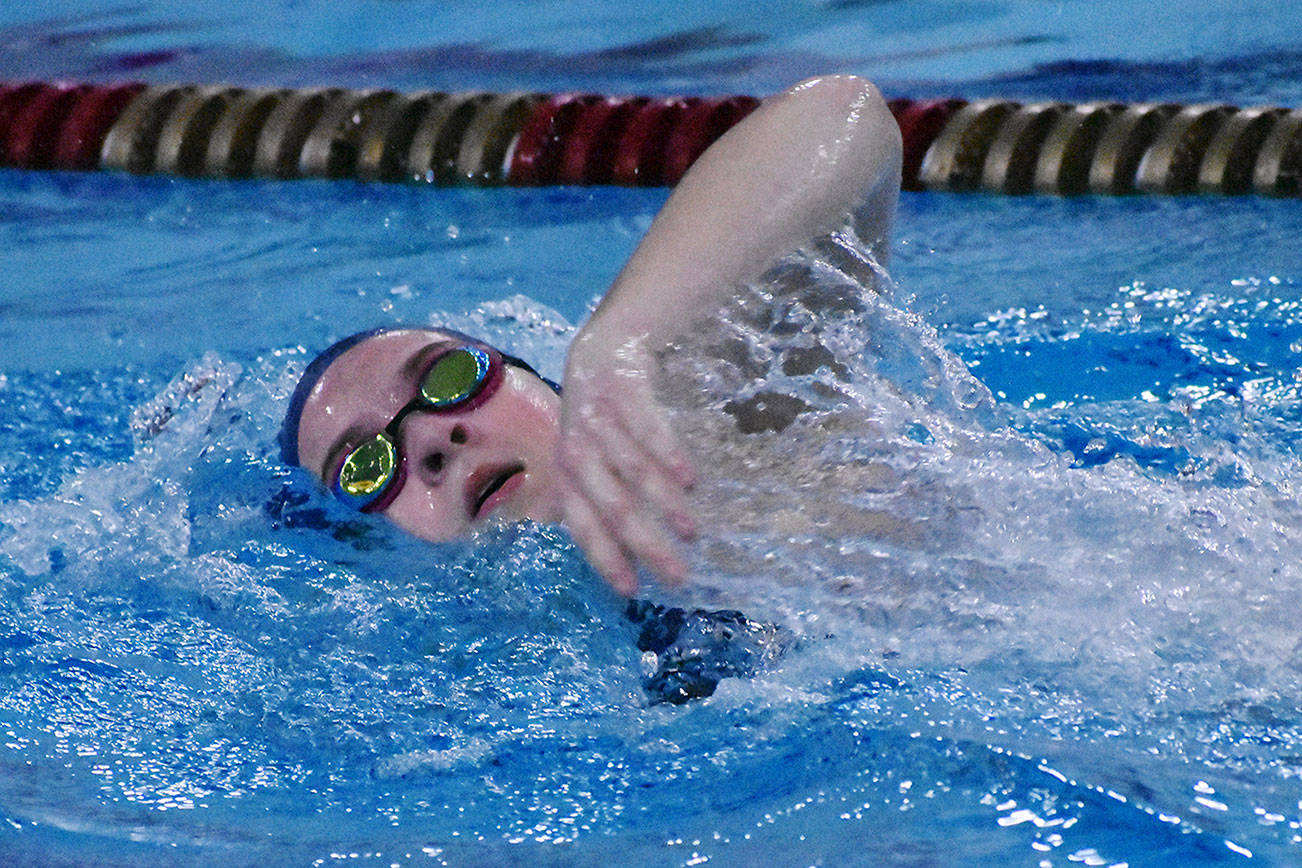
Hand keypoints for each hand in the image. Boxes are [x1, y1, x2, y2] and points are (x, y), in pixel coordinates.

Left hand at [558, 328, 696, 595]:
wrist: (605, 347)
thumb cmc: (601, 417)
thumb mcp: (589, 456)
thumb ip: (601, 497)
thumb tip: (627, 555)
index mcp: (567, 474)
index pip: (583, 525)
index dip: (606, 558)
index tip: (634, 590)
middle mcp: (577, 450)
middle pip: (613, 507)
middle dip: (646, 545)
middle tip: (678, 575)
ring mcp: (599, 420)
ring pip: (632, 472)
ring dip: (663, 505)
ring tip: (691, 532)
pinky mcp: (622, 393)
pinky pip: (647, 429)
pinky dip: (668, 456)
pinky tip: (691, 480)